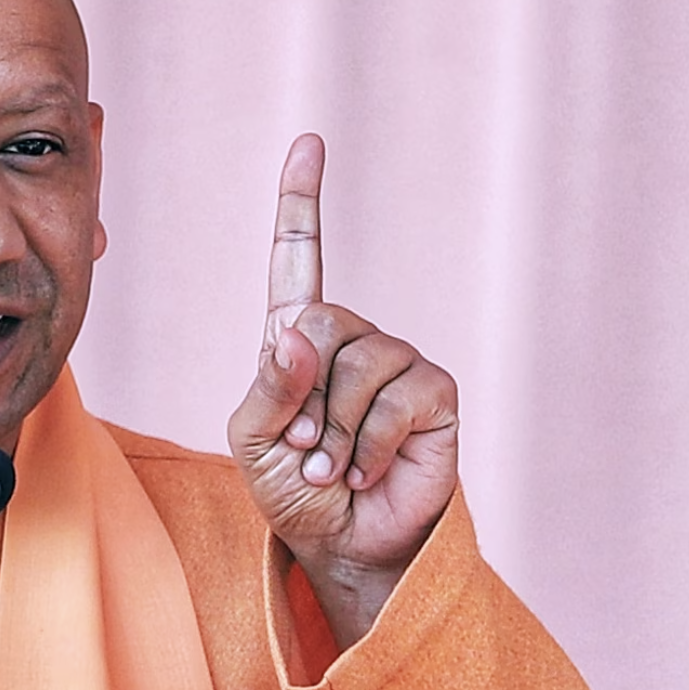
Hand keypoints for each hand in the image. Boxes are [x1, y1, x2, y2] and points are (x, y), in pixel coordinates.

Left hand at [226, 134, 458, 646]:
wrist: (343, 547)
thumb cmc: (293, 492)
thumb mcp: (254, 440)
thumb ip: (267, 384)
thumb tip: (298, 330)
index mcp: (298, 340)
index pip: (299, 259)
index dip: (302, 202)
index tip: (308, 142)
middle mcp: (351, 340)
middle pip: (317, 322)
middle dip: (300, 398)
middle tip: (302, 449)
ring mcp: (396, 362)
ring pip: (355, 364)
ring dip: (331, 433)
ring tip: (332, 468)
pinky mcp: (434, 395)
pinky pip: (394, 399)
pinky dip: (366, 446)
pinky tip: (364, 473)